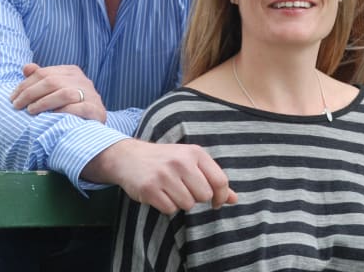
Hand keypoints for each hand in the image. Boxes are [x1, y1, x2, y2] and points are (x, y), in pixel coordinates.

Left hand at [10, 62, 106, 123]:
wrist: (95, 130)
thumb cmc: (71, 106)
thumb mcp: (57, 89)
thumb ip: (42, 79)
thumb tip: (26, 68)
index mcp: (71, 72)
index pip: (44, 73)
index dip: (25, 85)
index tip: (12, 98)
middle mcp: (82, 80)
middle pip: (52, 82)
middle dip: (30, 93)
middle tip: (17, 106)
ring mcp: (91, 95)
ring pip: (65, 93)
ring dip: (44, 102)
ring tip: (31, 111)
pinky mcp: (96, 110)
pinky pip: (79, 109)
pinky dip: (63, 112)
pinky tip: (51, 118)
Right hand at [82, 139, 237, 213]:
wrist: (129, 157)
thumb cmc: (166, 161)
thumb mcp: (191, 162)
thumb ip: (213, 180)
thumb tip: (234, 199)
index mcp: (195, 153)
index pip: (220, 181)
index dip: (220, 196)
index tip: (215, 202)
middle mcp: (181, 162)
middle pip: (204, 196)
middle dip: (196, 198)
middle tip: (184, 189)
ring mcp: (164, 175)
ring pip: (187, 205)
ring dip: (180, 202)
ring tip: (170, 190)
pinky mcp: (149, 188)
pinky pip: (170, 210)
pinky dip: (166, 206)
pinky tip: (159, 194)